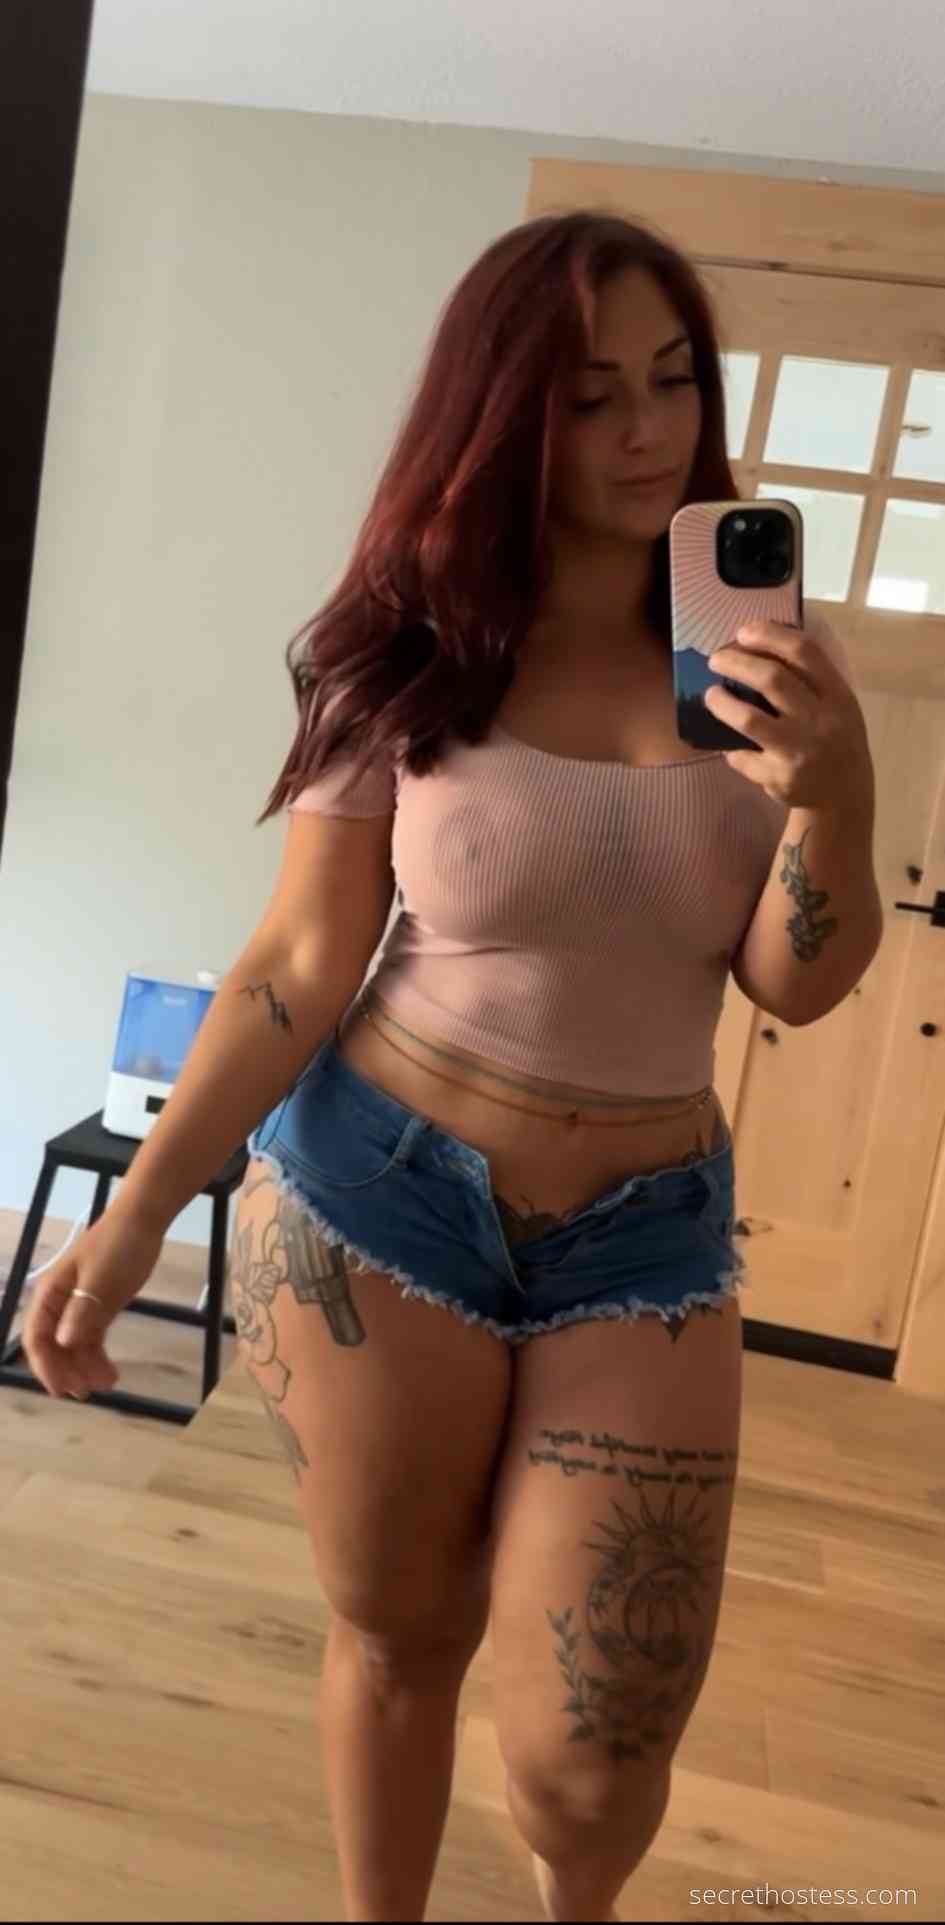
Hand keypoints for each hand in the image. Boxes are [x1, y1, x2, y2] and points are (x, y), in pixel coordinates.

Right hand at [21, 1205, 165, 1399]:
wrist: (143, 1221)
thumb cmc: (118, 1245)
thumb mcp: (101, 1278)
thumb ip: (83, 1310)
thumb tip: (62, 1342)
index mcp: (51, 1293)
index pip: (37, 1337)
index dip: (45, 1366)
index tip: (61, 1389)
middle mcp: (60, 1304)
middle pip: (53, 1347)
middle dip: (66, 1372)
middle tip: (87, 1393)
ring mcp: (79, 1307)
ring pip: (74, 1347)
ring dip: (84, 1368)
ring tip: (107, 1385)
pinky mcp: (99, 1307)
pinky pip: (91, 1339)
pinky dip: (97, 1357)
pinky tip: (110, 1373)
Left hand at [704, 620, 872, 811]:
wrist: (844, 796)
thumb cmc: (834, 737)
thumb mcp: (837, 704)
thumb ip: (810, 678)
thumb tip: (757, 644)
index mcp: (836, 695)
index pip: (804, 652)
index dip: (770, 635)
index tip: (743, 631)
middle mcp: (820, 721)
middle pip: (771, 679)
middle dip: (736, 662)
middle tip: (716, 659)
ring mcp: (799, 751)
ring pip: (749, 719)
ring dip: (721, 702)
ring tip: (711, 694)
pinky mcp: (780, 778)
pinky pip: (741, 757)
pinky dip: (730, 749)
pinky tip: (728, 744)